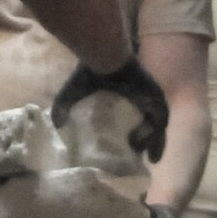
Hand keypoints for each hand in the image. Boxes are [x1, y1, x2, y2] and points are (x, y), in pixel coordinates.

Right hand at [52, 56, 169, 164]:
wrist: (104, 58)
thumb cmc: (90, 72)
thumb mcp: (73, 94)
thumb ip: (64, 108)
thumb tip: (56, 125)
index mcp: (129, 95)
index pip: (139, 119)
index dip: (138, 135)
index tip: (132, 149)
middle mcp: (143, 96)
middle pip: (153, 124)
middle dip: (151, 142)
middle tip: (146, 159)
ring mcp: (151, 95)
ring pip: (158, 124)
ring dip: (154, 141)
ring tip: (148, 158)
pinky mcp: (155, 95)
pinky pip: (160, 119)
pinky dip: (155, 132)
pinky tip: (142, 144)